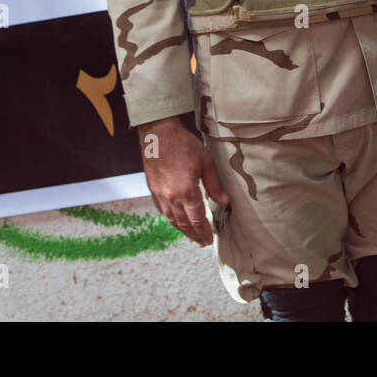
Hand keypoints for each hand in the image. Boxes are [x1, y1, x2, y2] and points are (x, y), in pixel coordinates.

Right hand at [136, 116, 229, 245]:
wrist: (158, 134)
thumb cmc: (183, 145)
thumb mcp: (206, 162)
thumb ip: (215, 185)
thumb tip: (224, 201)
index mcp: (186, 191)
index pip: (197, 219)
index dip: (204, 231)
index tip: (209, 239)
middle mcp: (171, 197)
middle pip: (184, 223)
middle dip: (194, 235)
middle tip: (202, 242)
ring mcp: (160, 195)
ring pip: (172, 220)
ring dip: (182, 230)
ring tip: (191, 236)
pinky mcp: (153, 190)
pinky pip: (162, 211)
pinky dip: (171, 220)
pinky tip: (176, 221)